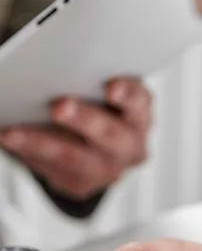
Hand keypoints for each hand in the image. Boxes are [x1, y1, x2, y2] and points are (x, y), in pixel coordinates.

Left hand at [0, 77, 151, 198]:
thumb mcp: (106, 91)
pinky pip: (52, 170)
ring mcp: (107, 170)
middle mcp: (130, 147)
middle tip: (59, 106)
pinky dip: (28, 152)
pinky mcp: (80, 185)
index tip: (111, 88)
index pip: (139, 103)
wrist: (101, 149)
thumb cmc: (101, 107)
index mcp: (140, 116)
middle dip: (83, 120)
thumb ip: (92, 79)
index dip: (128, 95)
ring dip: (42, 143)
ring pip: (75, 159)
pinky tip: (7, 138)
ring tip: (12, 133)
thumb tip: (57, 65)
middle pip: (108, 134)